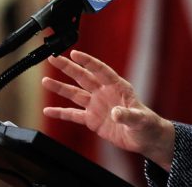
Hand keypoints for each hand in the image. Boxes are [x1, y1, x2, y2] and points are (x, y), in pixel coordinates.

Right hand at [42, 50, 174, 170]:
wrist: (144, 138)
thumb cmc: (147, 124)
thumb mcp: (140, 119)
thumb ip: (127, 115)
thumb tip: (116, 113)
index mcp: (118, 87)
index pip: (100, 70)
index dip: (88, 61)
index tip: (74, 54)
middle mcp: (104, 93)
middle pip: (83, 77)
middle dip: (68, 67)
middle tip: (53, 59)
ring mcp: (97, 105)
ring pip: (75, 94)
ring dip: (60, 88)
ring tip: (45, 81)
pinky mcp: (92, 120)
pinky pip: (74, 115)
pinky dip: (61, 113)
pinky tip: (48, 110)